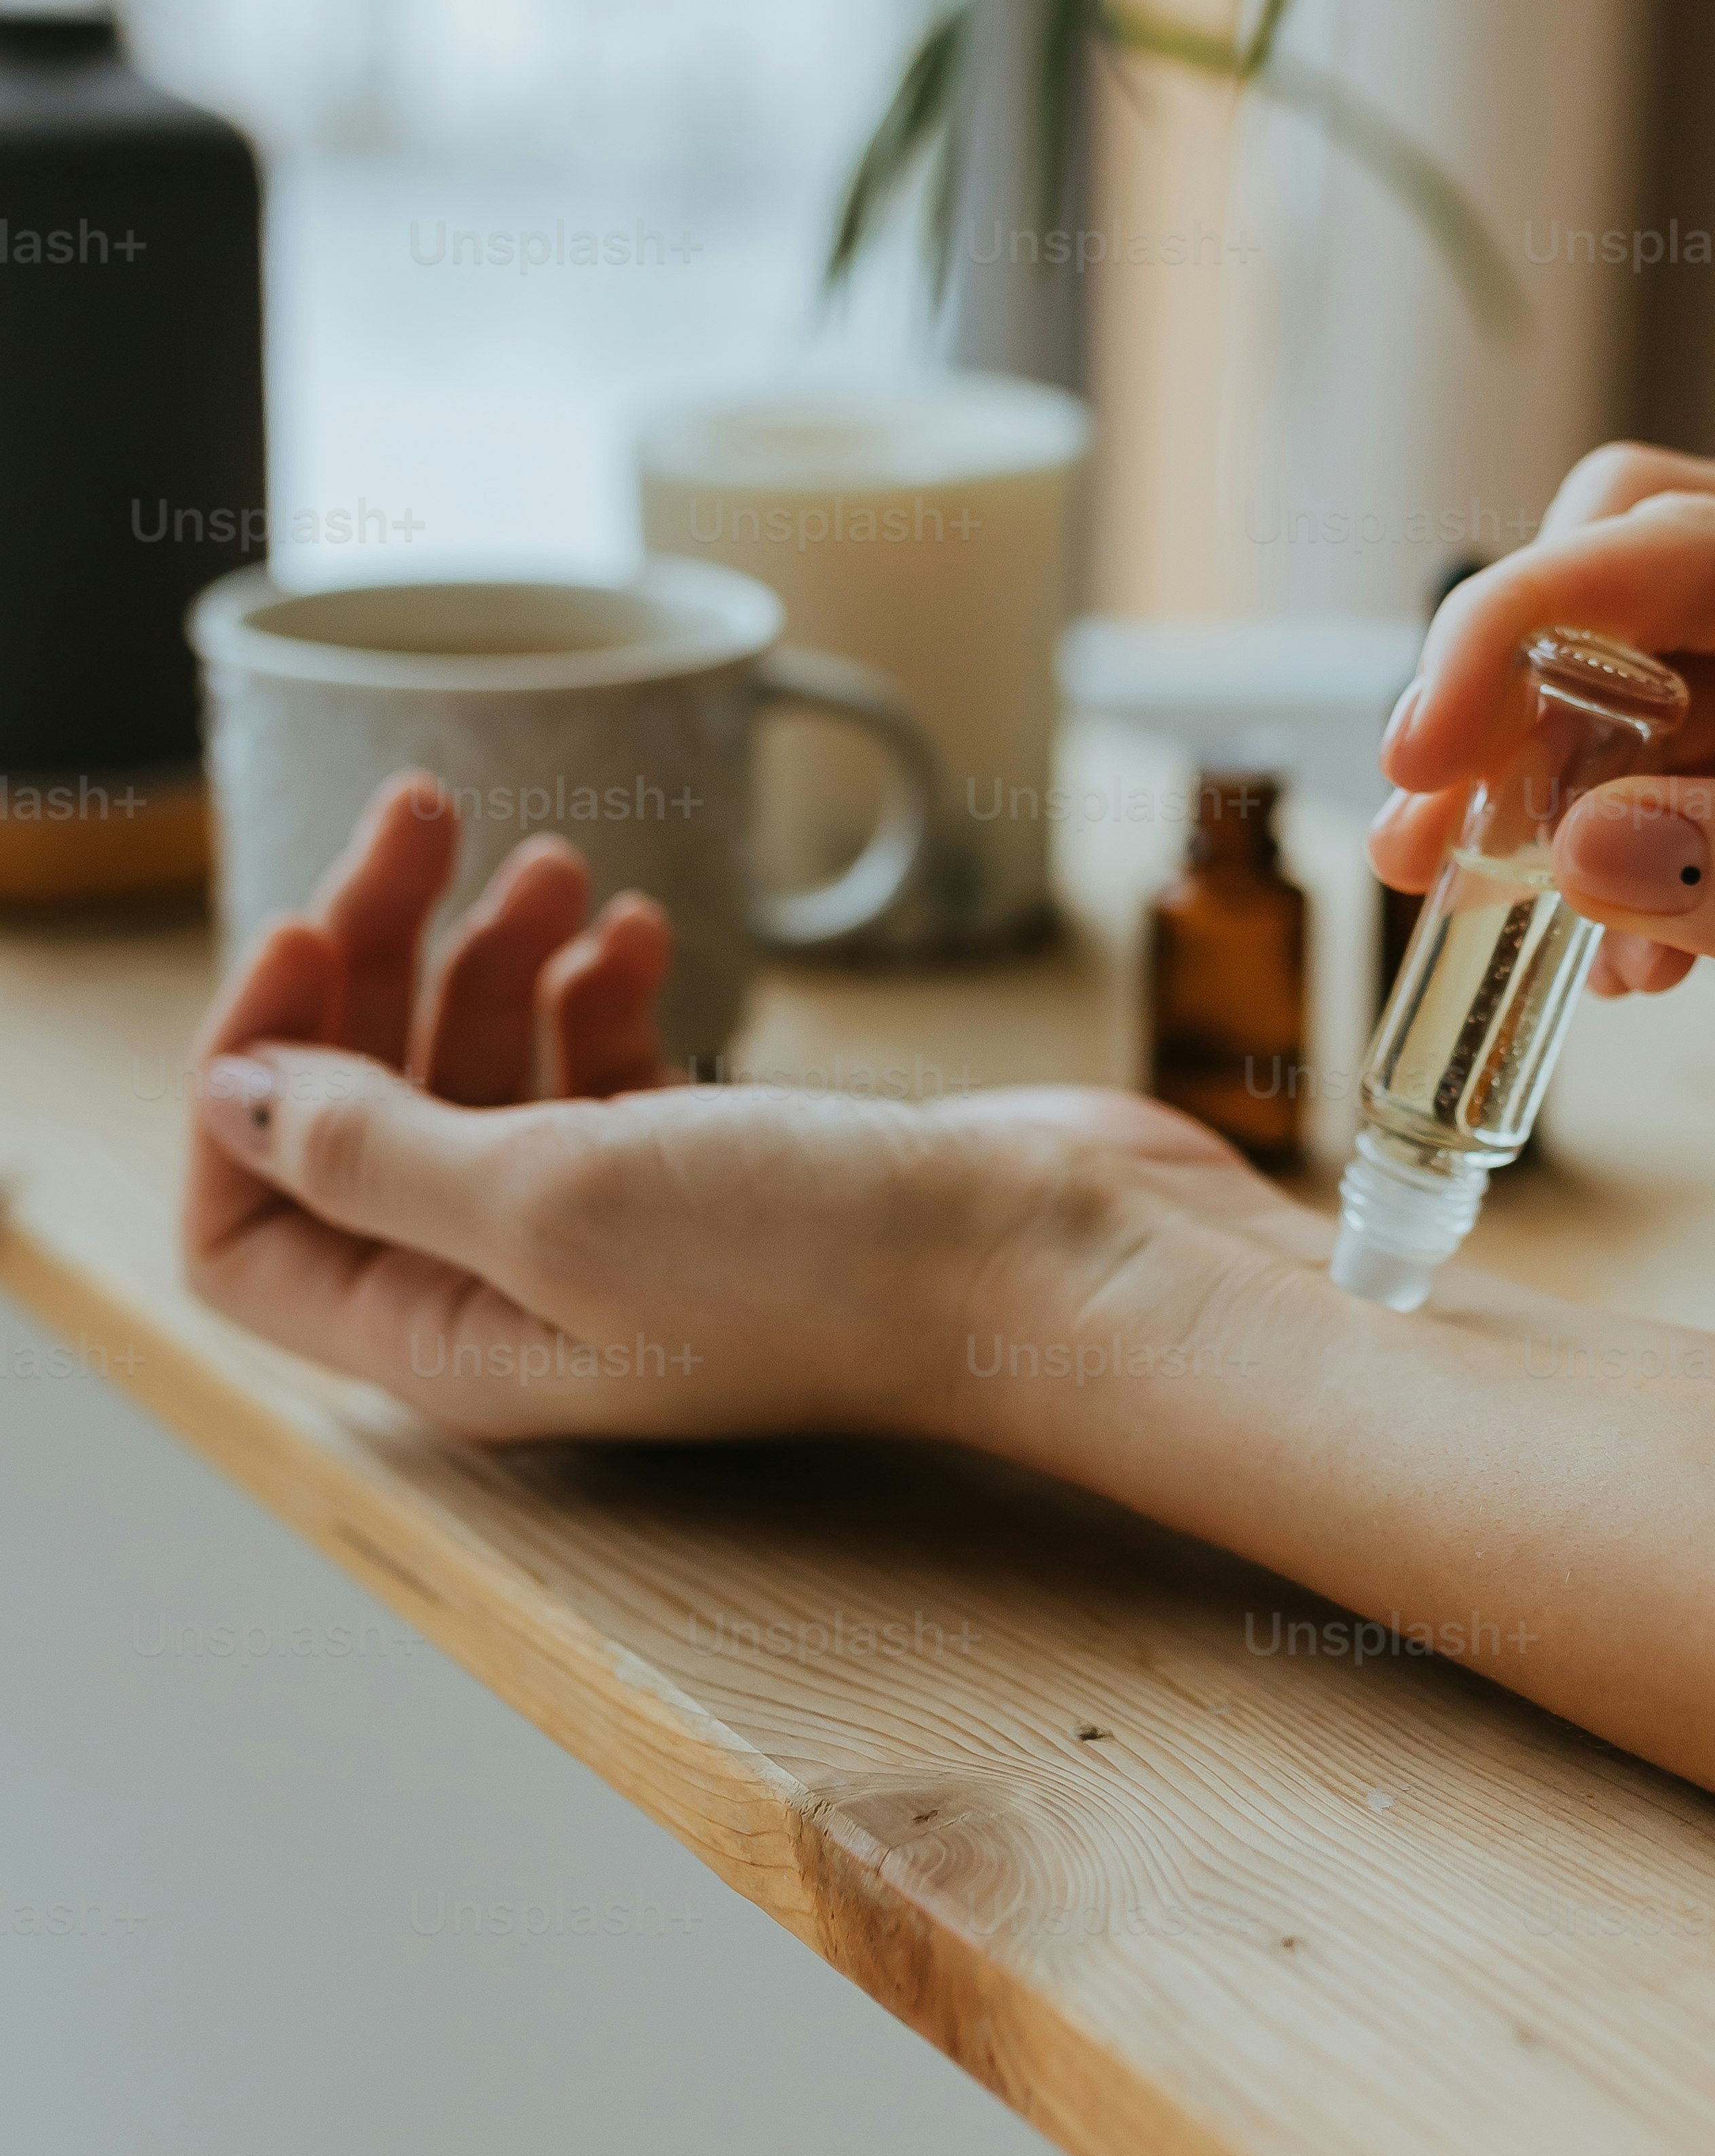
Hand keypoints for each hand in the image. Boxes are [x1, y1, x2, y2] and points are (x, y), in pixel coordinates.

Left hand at [184, 775, 1283, 1439]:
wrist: (1046, 1256)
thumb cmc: (817, 1260)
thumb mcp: (550, 1201)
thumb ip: (372, 1153)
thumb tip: (228, 1099)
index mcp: (450, 1340)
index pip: (249, 1231)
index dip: (248, 1080)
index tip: (302, 934)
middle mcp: (519, 1296)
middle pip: (364, 1118)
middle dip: (370, 960)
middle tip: (421, 816)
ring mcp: (623, 1230)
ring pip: (484, 1075)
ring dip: (490, 952)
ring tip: (551, 865)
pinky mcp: (716, 1170)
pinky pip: (599, 1067)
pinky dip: (597, 983)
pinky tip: (635, 932)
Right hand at [1370, 445, 1714, 1299]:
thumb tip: (1586, 845)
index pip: (1706, 550)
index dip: (1536, 620)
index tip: (1427, 739)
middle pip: (1642, 585)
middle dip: (1514, 689)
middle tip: (1436, 828)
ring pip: (1631, 702)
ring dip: (1536, 794)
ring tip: (1470, 906)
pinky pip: (1663, 815)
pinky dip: (1602, 879)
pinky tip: (1615, 973)